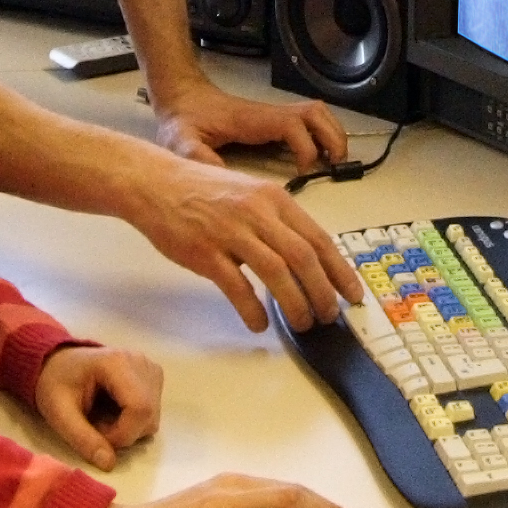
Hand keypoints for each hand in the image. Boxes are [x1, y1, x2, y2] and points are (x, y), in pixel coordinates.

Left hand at [34, 342, 161, 470]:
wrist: (58, 362)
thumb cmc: (55, 383)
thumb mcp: (58, 412)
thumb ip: (82, 438)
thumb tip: (109, 465)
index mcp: (117, 363)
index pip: (140, 408)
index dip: (122, 434)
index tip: (95, 436)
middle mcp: (141, 363)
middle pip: (149, 416)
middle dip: (123, 435)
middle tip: (94, 428)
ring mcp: (150, 369)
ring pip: (152, 419)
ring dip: (128, 431)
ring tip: (101, 419)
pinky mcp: (153, 378)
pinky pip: (152, 413)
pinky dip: (133, 423)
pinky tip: (113, 412)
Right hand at [116, 151, 365, 331]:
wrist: (155, 183)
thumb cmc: (202, 191)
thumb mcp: (250, 194)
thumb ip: (277, 222)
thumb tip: (306, 258)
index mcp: (274, 199)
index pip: (319, 238)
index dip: (340, 270)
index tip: (352, 294)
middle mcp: (257, 213)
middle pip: (303, 257)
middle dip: (322, 292)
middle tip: (328, 315)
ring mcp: (230, 232)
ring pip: (276, 272)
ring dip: (295, 304)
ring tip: (303, 324)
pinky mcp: (205, 252)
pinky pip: (236, 286)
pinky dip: (252, 309)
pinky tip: (259, 324)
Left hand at [150, 75, 347, 174]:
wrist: (181, 96)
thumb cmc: (183, 119)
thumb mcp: (181, 140)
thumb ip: (197, 157)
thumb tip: (224, 180)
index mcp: (252, 120)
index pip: (293, 126)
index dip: (306, 148)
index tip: (303, 173)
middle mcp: (268, 113)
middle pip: (316, 114)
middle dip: (332, 138)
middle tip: (335, 166)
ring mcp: (273, 114)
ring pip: (317, 113)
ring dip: (332, 134)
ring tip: (333, 162)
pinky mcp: (273, 120)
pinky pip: (309, 121)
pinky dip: (322, 134)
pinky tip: (319, 157)